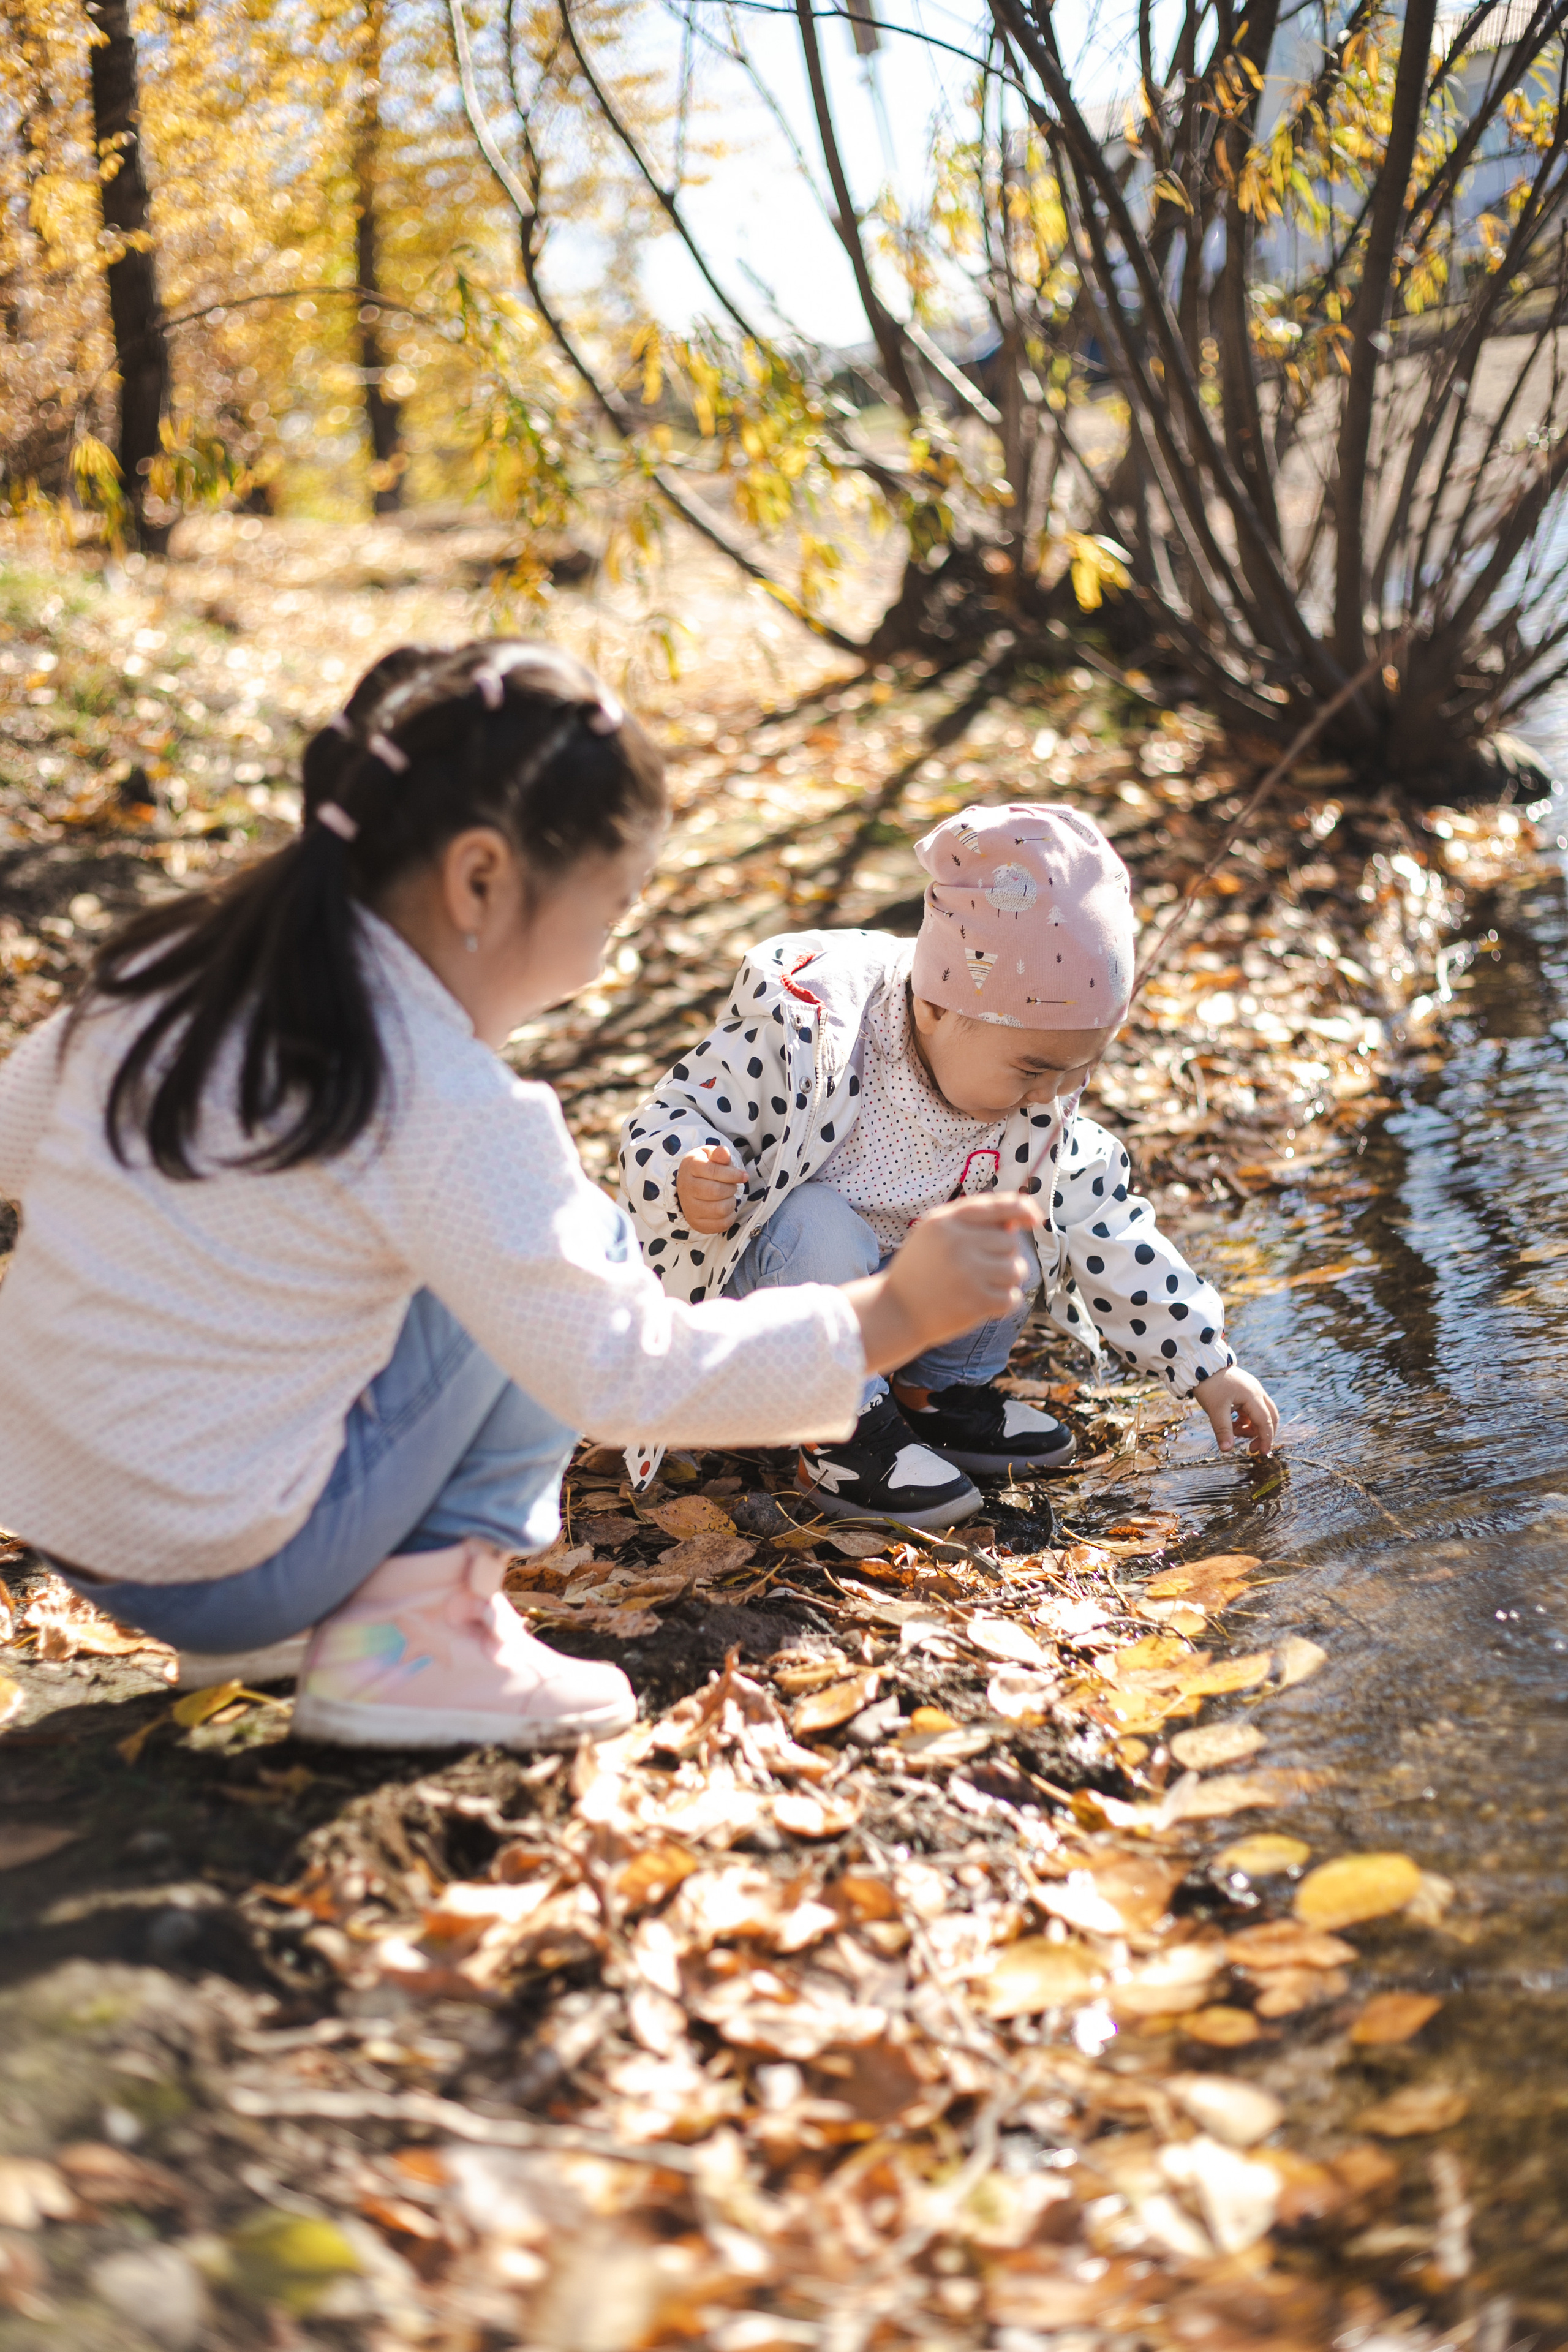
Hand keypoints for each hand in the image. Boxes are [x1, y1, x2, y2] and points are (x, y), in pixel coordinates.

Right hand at [676, 1143, 749, 1234]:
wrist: (689, 1185)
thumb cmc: (705, 1168)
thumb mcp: (710, 1156)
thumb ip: (719, 1154)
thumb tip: (724, 1152)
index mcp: (690, 1167)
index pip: (714, 1172)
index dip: (733, 1175)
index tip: (743, 1176)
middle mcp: (686, 1188)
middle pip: (717, 1191)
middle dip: (731, 1188)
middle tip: (731, 1186)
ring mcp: (689, 1207)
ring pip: (720, 1209)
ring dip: (731, 1203)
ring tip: (728, 1197)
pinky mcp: (696, 1222)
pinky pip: (721, 1224)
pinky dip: (730, 1216)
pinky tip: (726, 1208)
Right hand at [848, 1193, 1042, 1376]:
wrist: (896, 1310)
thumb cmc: (921, 1269)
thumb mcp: (935, 1234)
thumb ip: (971, 1222)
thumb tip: (1017, 1222)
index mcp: (945, 1221)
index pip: (997, 1206)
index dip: (1022, 1209)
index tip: (1034, 1218)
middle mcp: (956, 1243)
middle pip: (1010, 1242)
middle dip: (1003, 1255)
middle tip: (979, 1268)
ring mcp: (967, 1273)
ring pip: (1016, 1269)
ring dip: (1007, 1279)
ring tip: (983, 1285)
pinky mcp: (975, 1303)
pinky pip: (1012, 1298)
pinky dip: (1004, 1302)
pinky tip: (984, 1303)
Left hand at [1193, 1364, 1278, 1456]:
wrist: (1201, 1364)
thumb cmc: (1209, 1385)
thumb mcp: (1215, 1409)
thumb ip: (1223, 1430)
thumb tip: (1226, 1450)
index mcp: (1253, 1396)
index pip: (1266, 1421)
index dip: (1266, 1439)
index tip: (1262, 1453)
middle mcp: (1257, 1392)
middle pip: (1270, 1418)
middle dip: (1262, 1434)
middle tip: (1250, 1448)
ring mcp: (1252, 1391)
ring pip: (1260, 1415)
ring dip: (1251, 1428)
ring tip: (1233, 1431)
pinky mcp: (1245, 1391)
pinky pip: (1251, 1410)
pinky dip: (1245, 1420)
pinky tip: (1231, 1424)